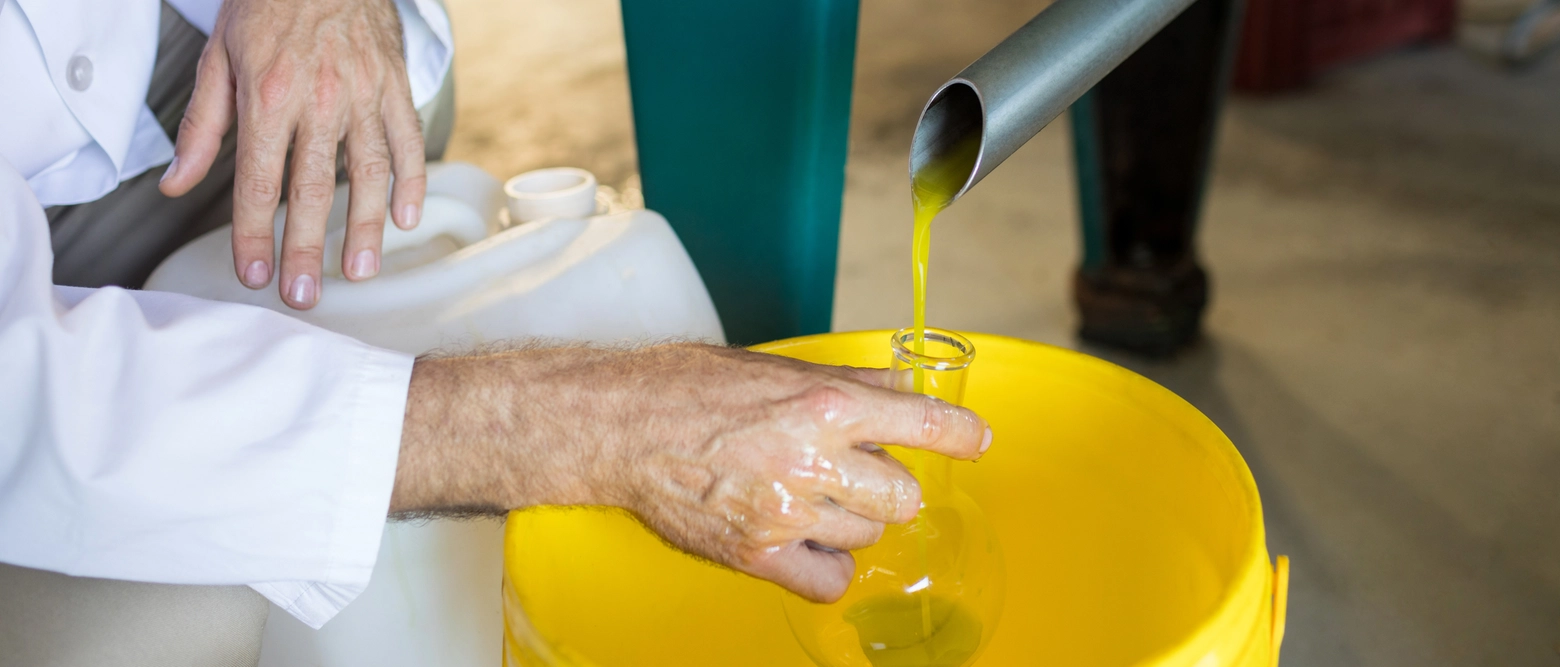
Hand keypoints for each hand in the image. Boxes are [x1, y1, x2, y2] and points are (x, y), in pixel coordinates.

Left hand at [159, 0, 425, 308]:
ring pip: (369, 173)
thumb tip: (176, 184)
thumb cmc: (266, 6)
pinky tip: (405, 218)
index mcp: (268, 96)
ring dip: (365, 228)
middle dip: (307, 248)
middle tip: (304, 295)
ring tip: (361, 272)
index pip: (258, 182)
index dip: (254, 234)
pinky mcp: (394, 86)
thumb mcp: (219, 58)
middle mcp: (318, 100)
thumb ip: (202, 126)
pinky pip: (408, 141)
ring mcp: (363, 94)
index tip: (254, 274)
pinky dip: (411, 182)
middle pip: (313, 189)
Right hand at [392, 344, 992, 602]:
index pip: (924, 425)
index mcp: (824, 403)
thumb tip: (907, 390)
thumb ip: (850, 383)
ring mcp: (786, 513)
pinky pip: (829, 579)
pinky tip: (808, 540)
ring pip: (868, 535)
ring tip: (811, 496)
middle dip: (889, 485)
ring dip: (853, 518)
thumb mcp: (775, 366)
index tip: (974, 443)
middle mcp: (813, 459)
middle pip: (903, 496)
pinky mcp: (757, 554)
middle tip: (855, 471)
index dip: (961, 437)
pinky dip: (827, 563)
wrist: (617, 426)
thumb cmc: (688, 386)